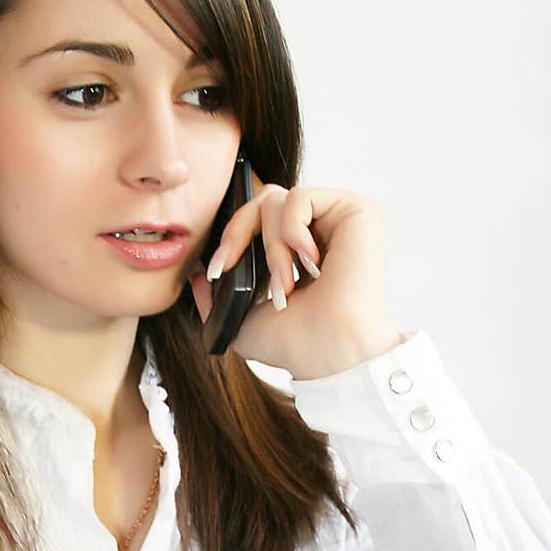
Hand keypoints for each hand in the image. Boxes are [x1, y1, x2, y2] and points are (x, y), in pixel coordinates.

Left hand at [186, 180, 403, 380]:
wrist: (328, 352)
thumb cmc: (296, 345)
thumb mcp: (241, 323)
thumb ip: (215, 299)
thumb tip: (196, 274)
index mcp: (297, 252)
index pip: (256, 218)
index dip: (231, 235)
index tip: (216, 270)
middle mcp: (319, 231)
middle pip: (262, 200)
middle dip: (238, 233)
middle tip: (231, 267)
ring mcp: (337, 219)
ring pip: (277, 200)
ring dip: (271, 247)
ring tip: (285, 285)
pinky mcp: (355, 211)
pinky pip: (300, 197)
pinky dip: (291, 230)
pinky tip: (308, 262)